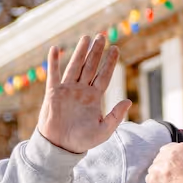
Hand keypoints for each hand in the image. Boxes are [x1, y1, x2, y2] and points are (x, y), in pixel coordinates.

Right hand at [36, 36, 127, 153]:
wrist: (60, 146)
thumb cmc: (82, 140)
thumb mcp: (104, 131)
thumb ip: (116, 116)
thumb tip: (129, 101)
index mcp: (94, 98)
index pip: (104, 76)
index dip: (110, 63)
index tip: (116, 49)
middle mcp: (82, 90)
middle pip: (91, 66)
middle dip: (96, 52)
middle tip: (102, 36)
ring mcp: (67, 90)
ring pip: (75, 66)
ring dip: (80, 52)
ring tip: (86, 38)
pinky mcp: (53, 93)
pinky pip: (53, 75)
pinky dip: (54, 62)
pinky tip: (56, 48)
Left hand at [145, 140, 182, 182]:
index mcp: (182, 147)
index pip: (166, 150)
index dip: (167, 160)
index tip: (169, 168)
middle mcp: (172, 152)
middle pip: (158, 160)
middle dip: (161, 168)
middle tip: (167, 178)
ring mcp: (166, 164)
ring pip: (152, 169)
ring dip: (156, 176)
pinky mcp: (162, 176)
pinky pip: (149, 179)